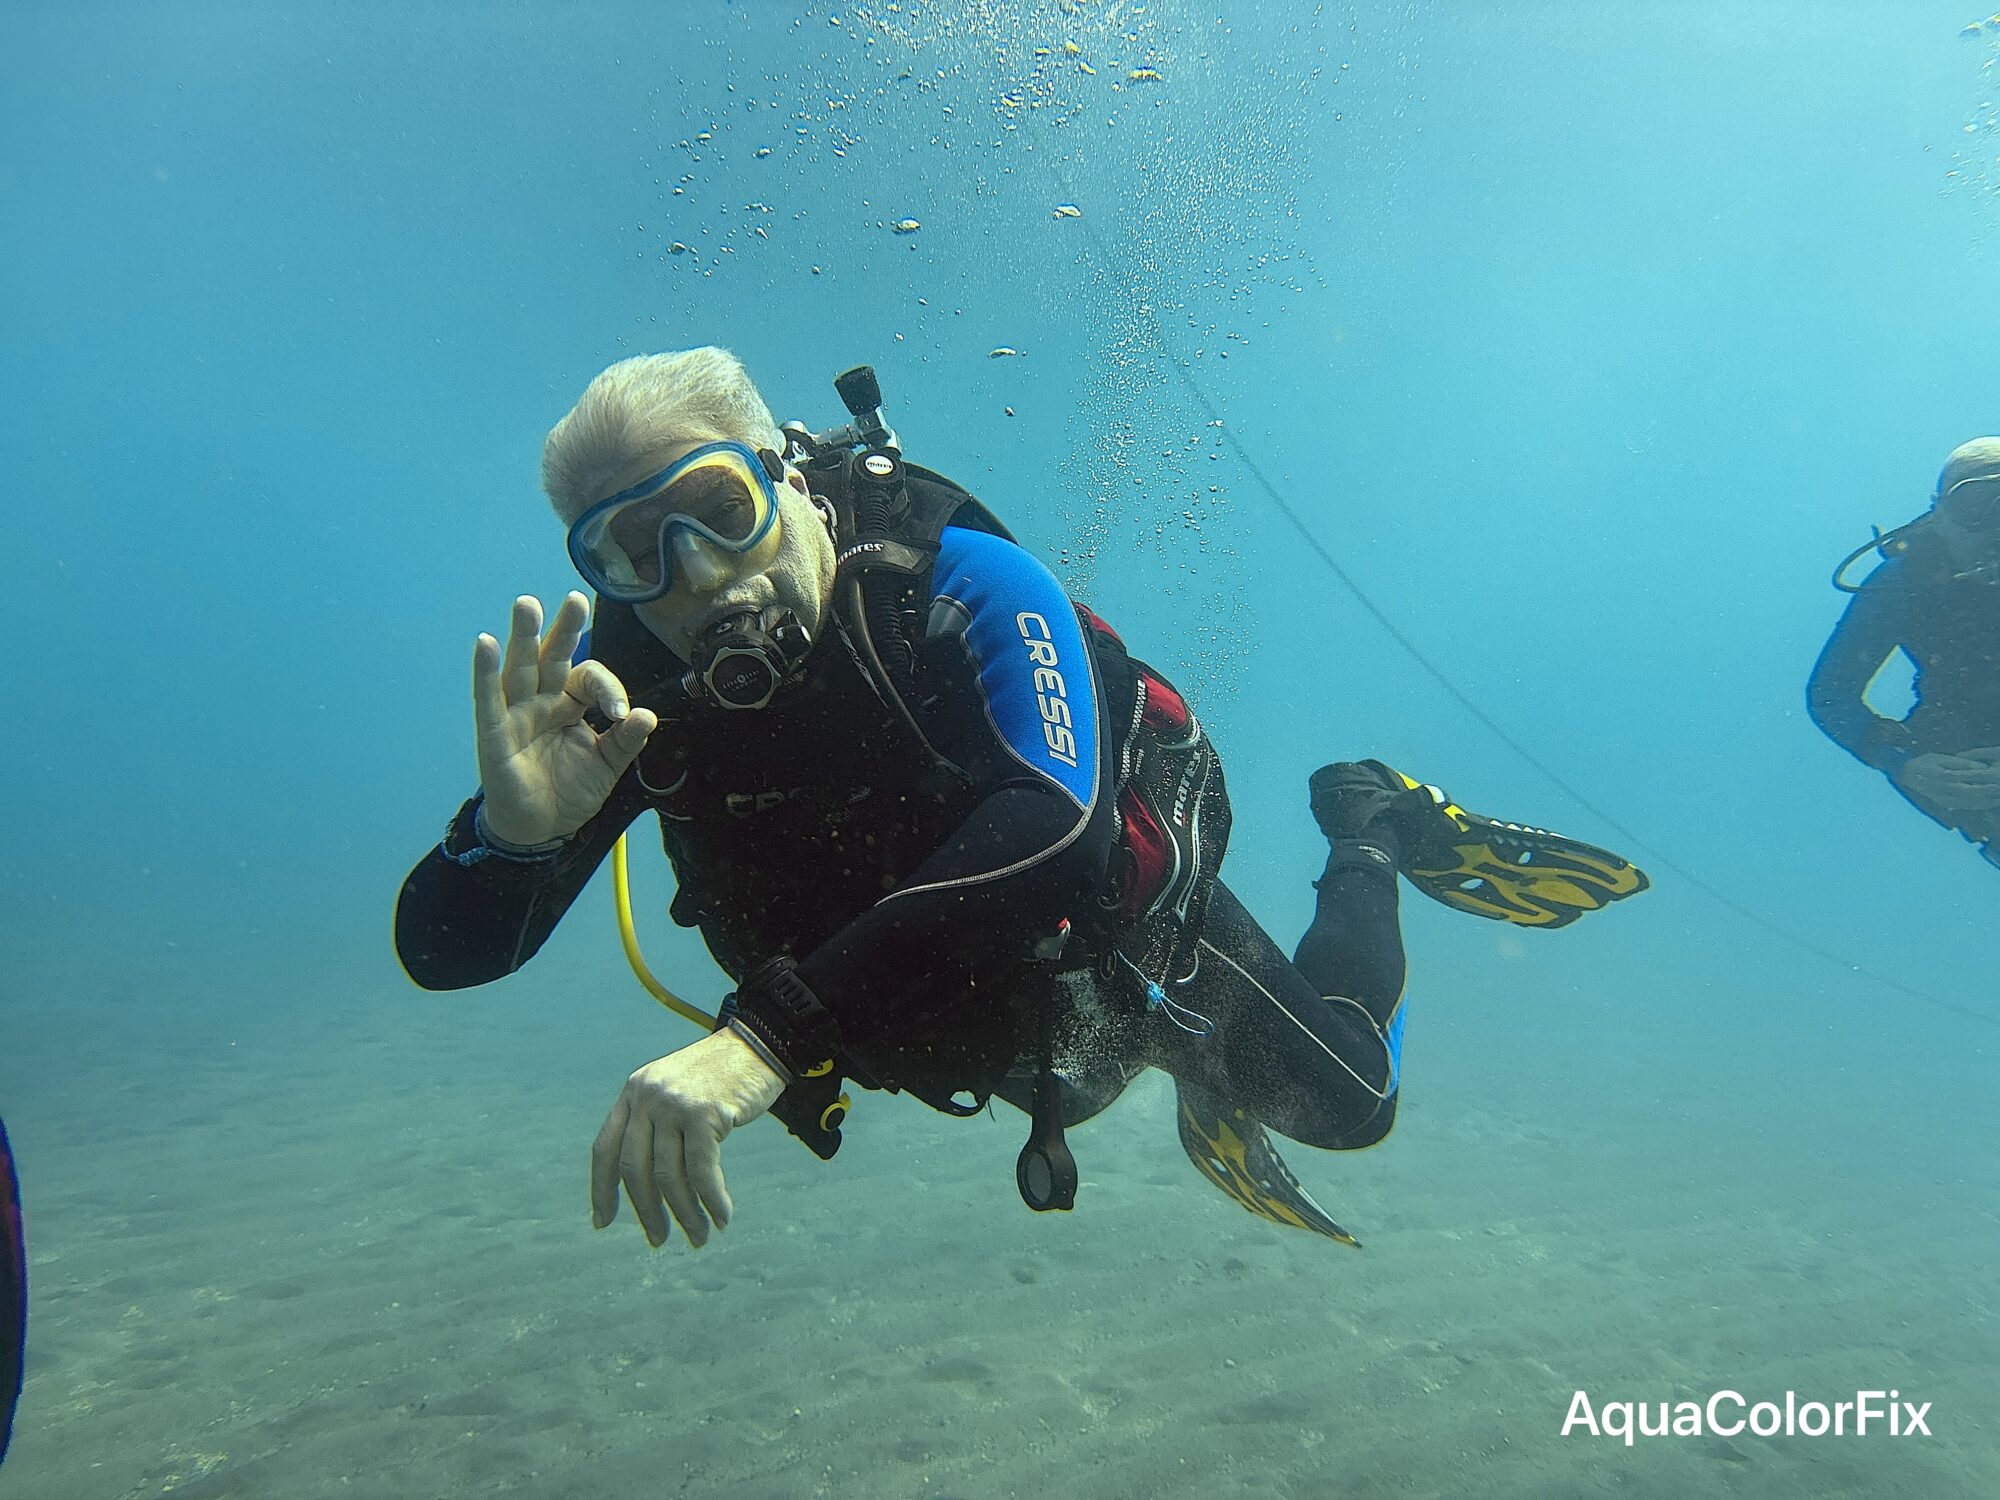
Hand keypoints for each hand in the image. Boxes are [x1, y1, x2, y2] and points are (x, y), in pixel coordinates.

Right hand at [473, 593, 656, 845]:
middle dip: (563, 629)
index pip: (588, 678)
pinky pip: (488, 700)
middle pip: (552, 657)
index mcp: (570, 703)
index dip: (607, 688)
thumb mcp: (607, 765)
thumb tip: (647, 715)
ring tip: (527, 604)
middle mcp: (542, 701)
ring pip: (520, 668)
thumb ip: (626, 741)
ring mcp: (516, 715)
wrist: (542, 830)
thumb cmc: (570, 791)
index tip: (620, 711)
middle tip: (575, 600)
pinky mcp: (494, 734)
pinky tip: (486, 643)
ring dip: (523, 637)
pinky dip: (485, 672)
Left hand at [590, 1029, 786, 1247]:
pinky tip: (722, 1216)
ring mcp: (673, 1104)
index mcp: (633, 1093)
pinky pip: (701, 1171)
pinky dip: (712, 1200)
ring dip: (685, 1214)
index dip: (601, 1190)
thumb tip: (647, 1184)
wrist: (759, 1044)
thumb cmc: (720, 1076)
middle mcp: (646, 1097)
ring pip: (668, 1176)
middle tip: (659, 1240)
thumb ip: (655, 1125)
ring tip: (700, 1237)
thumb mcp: (674, 1092)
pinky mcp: (703, 1113)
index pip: (604, 1149)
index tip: (603, 1222)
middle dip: (646, 1212)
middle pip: (634, 1169)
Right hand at [1896, 749, 1999, 812]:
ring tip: (1999, 798)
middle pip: (1974, 797)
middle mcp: (1946, 793)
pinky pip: (1966, 806)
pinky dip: (1979, 805)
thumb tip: (1980, 767)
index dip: (1987, 786)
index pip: (1972, 785)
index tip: (1999, 782)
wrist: (1905, 774)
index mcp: (1946, 780)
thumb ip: (1961, 764)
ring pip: (1972, 804)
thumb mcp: (1940, 758)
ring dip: (1988, 802)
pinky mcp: (1946, 804)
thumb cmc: (1924, 763)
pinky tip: (1989, 802)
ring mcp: (1946, 800)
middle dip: (1990, 795)